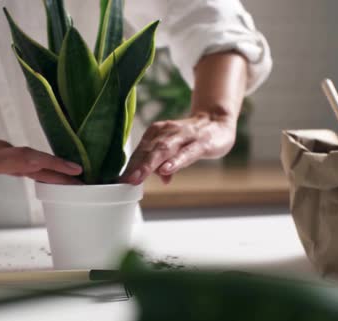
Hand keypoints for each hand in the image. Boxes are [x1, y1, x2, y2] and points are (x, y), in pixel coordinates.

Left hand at [120, 112, 235, 184]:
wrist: (218, 122)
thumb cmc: (192, 138)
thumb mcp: (175, 151)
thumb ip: (165, 164)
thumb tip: (161, 179)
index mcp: (157, 133)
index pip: (140, 151)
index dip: (130, 166)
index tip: (119, 180)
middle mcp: (168, 132)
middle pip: (149, 150)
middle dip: (135, 166)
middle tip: (125, 180)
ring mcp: (185, 136)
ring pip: (164, 150)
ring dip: (149, 164)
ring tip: (138, 177)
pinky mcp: (202, 142)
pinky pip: (187, 152)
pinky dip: (175, 161)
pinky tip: (166, 170)